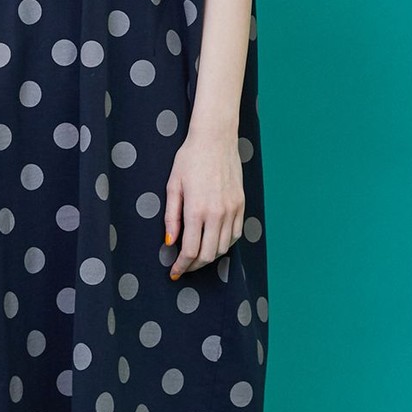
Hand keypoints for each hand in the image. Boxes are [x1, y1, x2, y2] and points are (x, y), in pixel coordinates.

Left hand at [164, 124, 244, 277]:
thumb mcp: (173, 186)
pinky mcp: (241, 204)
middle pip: (208, 255)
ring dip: (210, 257)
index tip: (174, 272)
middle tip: (184, 267)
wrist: (216, 139)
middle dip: (194, 266)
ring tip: (197, 257)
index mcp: (197, 209)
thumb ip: (171, 217)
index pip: (190, 250)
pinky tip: (214, 242)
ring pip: (224, 247)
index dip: (181, 266)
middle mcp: (217, 213)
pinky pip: (235, 234)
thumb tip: (170, 242)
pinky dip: (224, 244)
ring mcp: (232, 210)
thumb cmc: (189, 159)